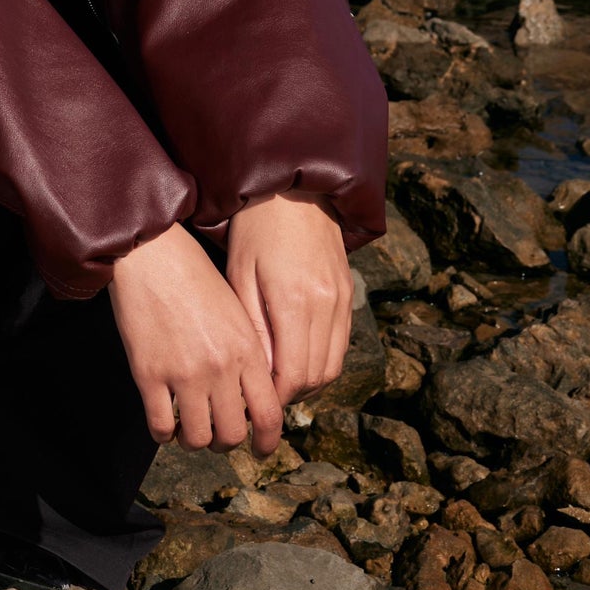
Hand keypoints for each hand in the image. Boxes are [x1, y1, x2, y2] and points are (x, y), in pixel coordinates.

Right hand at [109, 223, 282, 455]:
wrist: (152, 255)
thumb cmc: (195, 277)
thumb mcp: (237, 311)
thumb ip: (250, 353)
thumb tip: (254, 397)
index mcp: (247, 350)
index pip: (269, 415)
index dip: (267, 442)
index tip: (261, 450)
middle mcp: (219, 367)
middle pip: (232, 434)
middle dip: (225, 443)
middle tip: (216, 436)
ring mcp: (183, 373)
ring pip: (197, 438)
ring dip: (193, 441)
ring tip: (188, 431)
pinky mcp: (148, 374)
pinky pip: (160, 426)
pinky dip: (163, 434)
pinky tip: (163, 423)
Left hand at [226, 191, 353, 407]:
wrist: (294, 187)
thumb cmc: (255, 228)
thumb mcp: (241, 274)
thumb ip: (253, 326)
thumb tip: (258, 373)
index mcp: (294, 302)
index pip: (293, 373)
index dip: (274, 396)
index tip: (254, 401)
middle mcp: (326, 305)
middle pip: (316, 375)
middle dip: (290, 394)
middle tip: (264, 397)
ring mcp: (342, 299)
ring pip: (333, 364)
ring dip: (309, 381)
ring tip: (280, 381)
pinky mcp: (349, 291)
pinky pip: (341, 342)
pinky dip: (322, 359)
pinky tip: (299, 357)